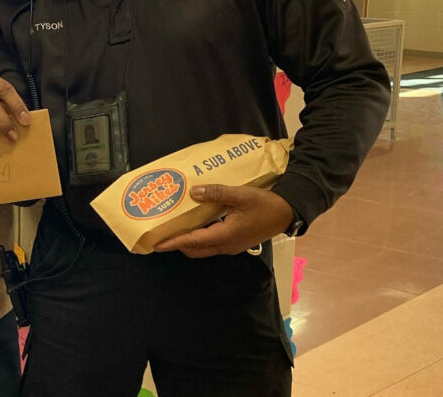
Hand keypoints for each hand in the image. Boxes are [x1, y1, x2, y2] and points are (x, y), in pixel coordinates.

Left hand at [153, 185, 293, 257]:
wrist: (286, 213)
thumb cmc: (264, 205)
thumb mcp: (240, 195)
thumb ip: (216, 193)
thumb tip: (194, 192)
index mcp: (225, 236)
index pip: (192, 241)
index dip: (173, 242)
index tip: (156, 244)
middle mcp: (225, 245)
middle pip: (194, 249)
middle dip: (176, 244)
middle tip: (161, 234)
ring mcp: (230, 245)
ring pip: (202, 248)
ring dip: (187, 241)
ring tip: (174, 228)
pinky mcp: (235, 241)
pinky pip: (211, 242)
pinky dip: (198, 236)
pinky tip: (194, 223)